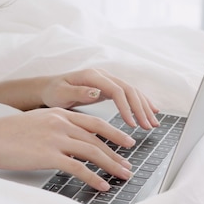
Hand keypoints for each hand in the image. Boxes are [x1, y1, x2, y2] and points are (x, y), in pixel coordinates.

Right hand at [0, 108, 135, 190]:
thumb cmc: (7, 133)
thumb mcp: (38, 122)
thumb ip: (57, 127)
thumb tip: (73, 140)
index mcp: (60, 114)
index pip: (95, 123)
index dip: (115, 133)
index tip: (128, 142)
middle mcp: (61, 123)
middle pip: (98, 139)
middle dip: (117, 154)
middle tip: (129, 165)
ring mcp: (56, 139)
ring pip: (93, 153)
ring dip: (111, 166)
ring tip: (122, 176)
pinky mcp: (48, 155)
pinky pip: (78, 168)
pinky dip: (93, 178)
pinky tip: (101, 185)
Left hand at [41, 69, 159, 129]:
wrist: (49, 88)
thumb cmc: (53, 93)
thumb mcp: (61, 94)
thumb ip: (78, 93)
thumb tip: (97, 92)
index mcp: (93, 76)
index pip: (117, 91)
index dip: (127, 108)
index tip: (132, 125)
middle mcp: (104, 75)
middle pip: (129, 90)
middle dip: (141, 109)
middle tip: (148, 127)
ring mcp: (108, 80)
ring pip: (133, 92)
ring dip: (145, 107)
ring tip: (153, 124)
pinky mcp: (110, 87)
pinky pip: (130, 94)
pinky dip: (142, 103)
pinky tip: (152, 112)